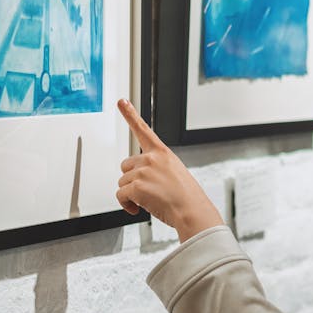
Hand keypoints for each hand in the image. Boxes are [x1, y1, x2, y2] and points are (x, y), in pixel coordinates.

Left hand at [116, 99, 223, 240]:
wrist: (192, 211)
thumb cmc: (186, 197)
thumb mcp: (175, 173)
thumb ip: (156, 168)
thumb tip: (137, 178)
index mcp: (162, 153)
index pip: (143, 129)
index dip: (130, 114)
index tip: (121, 102)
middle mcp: (151, 158)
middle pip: (126, 166)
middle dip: (132, 179)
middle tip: (147, 191)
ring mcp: (143, 171)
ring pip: (122, 183)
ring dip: (131, 194)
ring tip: (149, 201)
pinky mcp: (136, 186)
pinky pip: (120, 196)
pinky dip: (126, 205)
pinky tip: (138, 209)